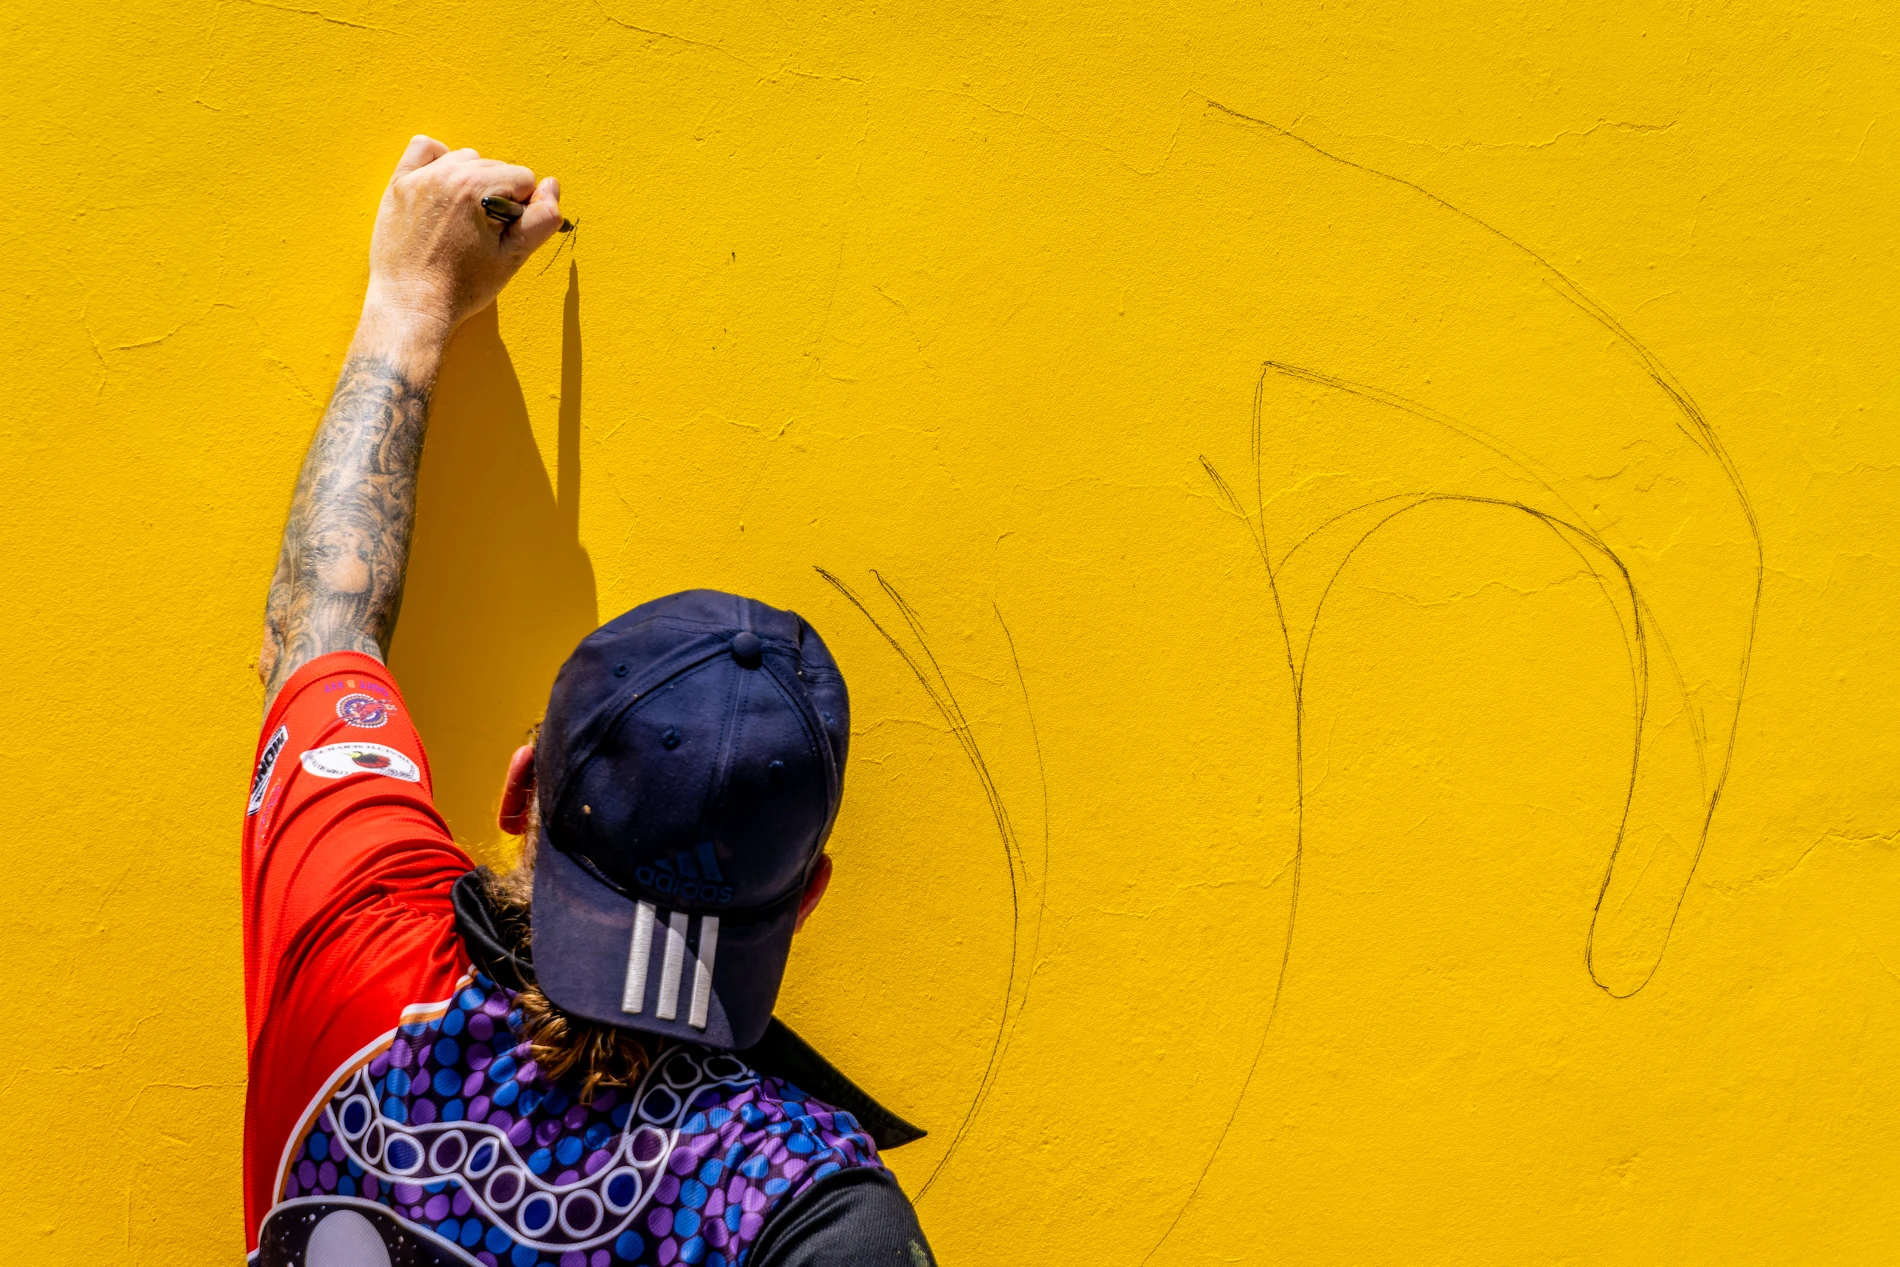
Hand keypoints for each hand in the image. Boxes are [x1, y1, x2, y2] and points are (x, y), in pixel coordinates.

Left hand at [362, 134, 563, 334]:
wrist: (412, 307)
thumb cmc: (461, 287)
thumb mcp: (513, 257)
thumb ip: (542, 219)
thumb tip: (551, 185)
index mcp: (476, 188)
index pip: (524, 179)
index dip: (523, 209)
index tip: (505, 235)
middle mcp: (446, 174)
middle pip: (496, 167)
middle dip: (499, 196)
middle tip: (484, 234)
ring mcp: (419, 178)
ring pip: (465, 159)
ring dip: (473, 180)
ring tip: (465, 217)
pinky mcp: (399, 186)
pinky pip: (423, 148)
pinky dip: (438, 159)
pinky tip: (444, 186)